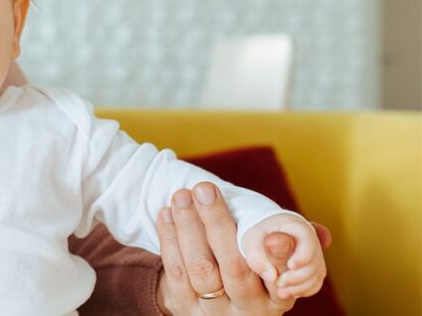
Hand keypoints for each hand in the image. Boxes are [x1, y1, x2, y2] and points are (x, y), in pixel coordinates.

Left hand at [155, 181, 331, 314]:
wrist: (210, 307)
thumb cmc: (250, 275)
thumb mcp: (275, 265)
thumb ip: (293, 245)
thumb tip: (324, 234)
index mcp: (277, 298)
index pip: (281, 279)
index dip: (278, 258)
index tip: (273, 232)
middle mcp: (248, 309)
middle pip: (235, 267)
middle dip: (218, 224)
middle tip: (205, 189)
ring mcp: (213, 312)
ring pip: (200, 268)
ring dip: (188, 227)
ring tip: (182, 195)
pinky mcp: (183, 307)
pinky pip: (175, 271)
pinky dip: (170, 238)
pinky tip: (168, 213)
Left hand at [242, 214, 325, 299]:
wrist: (262, 237)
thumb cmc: (256, 236)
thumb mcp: (250, 241)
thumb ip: (256, 256)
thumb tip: (270, 276)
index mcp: (295, 226)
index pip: (307, 238)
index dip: (303, 254)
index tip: (291, 266)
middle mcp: (310, 239)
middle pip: (314, 260)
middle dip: (299, 275)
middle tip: (279, 284)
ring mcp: (314, 254)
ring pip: (317, 273)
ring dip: (301, 285)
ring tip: (280, 292)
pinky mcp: (314, 267)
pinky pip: (316, 281)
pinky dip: (304, 289)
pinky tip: (288, 292)